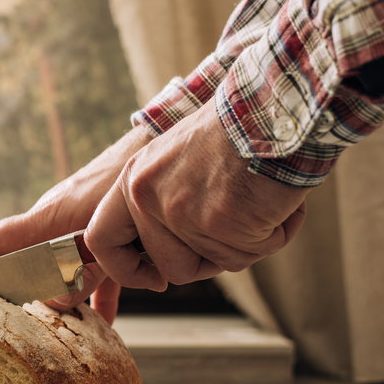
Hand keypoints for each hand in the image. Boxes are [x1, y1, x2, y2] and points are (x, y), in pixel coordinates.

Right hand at [0, 126, 153, 321]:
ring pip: (59, 276)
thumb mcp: (100, 232)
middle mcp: (54, 229)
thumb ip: (78, 273)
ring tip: (55, 326)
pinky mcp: (110, 238)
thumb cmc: (129, 181)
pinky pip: (97, 277)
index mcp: (42, 222)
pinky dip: (99, 300)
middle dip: (5, 291)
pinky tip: (106, 324)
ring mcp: (79, 234)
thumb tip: (53, 306)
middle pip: (19, 267)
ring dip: (60, 299)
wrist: (163, 146)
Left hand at [86, 100, 309, 289]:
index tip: (154, 278)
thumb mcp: (177, 162)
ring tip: (262, 202)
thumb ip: (164, 204)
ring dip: (247, 243)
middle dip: (208, 261)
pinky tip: (282, 200)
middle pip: (170, 267)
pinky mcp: (218, 222)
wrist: (275, 104)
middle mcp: (147, 197)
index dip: (125, 269)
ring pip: (217, 262)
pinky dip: (277, 232)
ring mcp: (180, 212)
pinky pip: (253, 251)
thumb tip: (164, 261)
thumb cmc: (238, 132)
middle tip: (237, 233)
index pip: (101, 240)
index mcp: (133, 181)